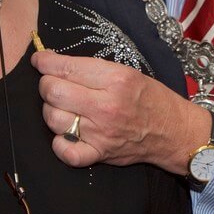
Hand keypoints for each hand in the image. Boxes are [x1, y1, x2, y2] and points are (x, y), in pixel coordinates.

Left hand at [32, 50, 209, 173]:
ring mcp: (101, 133)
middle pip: (53, 92)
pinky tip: (65, 133)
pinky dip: (59, 143)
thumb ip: (92, 69)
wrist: (173, 131)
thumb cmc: (150, 98)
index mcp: (115, 79)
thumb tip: (54, 63)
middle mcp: (106, 106)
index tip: (39, 60)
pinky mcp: (100, 154)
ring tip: (63, 106)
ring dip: (51, 110)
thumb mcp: (127, 72)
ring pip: (54, 118)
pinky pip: (65, 152)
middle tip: (53, 83)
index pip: (66, 68)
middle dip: (47, 84)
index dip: (45, 62)